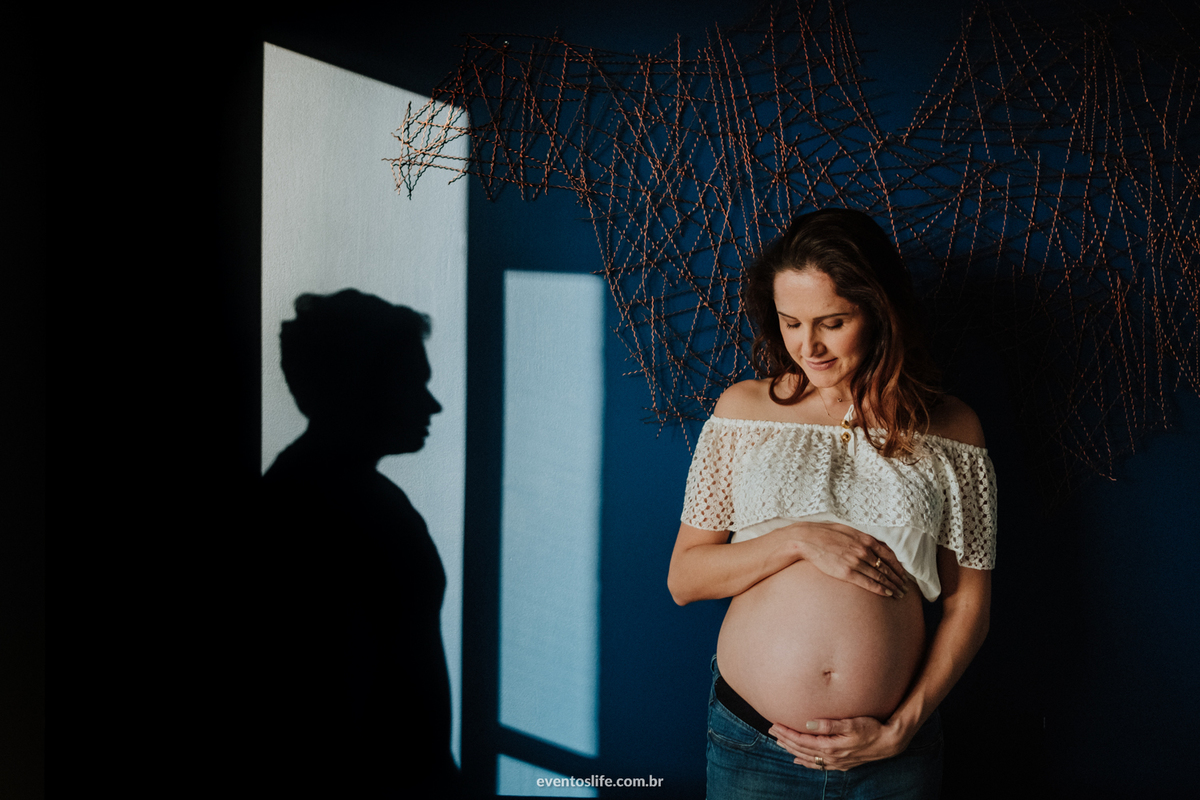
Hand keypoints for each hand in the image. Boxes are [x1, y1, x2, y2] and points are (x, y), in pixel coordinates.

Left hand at [768, 716, 907, 770]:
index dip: (787, 732)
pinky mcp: (842, 763)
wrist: (889, 742)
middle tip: (771, 730)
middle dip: (785, 739)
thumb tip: (808, 724)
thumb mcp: (851, 723)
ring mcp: (836, 761)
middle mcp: (831, 756)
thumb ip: (829, 724)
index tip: (775, 725)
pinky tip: (799, 760)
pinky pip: (818, 765)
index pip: (802, 740)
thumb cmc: (871, 728)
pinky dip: (806, 762)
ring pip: (808, 757)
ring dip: (792, 749)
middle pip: (802, 748)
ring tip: (779, 742)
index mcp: (831, 746)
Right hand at [789, 522, 908, 597]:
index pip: (889, 555)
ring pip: (880, 577)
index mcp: (866, 539)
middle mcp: (864, 551)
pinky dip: (880, 589)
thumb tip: (875, 543)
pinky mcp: (847, 572)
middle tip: (906, 588)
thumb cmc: (826, 533)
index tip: (905, 575)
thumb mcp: (848, 530)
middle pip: (887, 568)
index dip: (899, 567)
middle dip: (899, 580)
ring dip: (892, 586)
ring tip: (900, 594)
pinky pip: (868, 583)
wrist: (807, 539)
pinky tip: (887, 594)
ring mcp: (856, 562)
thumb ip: (863, 537)